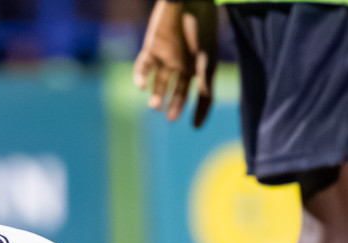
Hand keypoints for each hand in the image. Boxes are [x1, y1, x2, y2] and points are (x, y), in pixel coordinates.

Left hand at [133, 0, 218, 127]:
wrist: (190, 3)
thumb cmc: (202, 31)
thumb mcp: (206, 64)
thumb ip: (205, 90)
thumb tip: (199, 123)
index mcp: (199, 68)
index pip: (197, 94)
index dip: (196, 109)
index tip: (193, 125)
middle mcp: (182, 65)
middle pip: (176, 90)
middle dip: (173, 104)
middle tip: (170, 116)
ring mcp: (166, 56)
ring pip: (158, 82)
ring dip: (156, 94)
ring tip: (155, 105)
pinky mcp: (151, 48)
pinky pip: (143, 66)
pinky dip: (141, 77)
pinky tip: (142, 86)